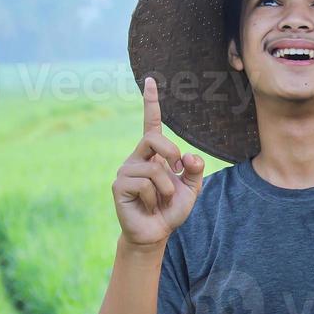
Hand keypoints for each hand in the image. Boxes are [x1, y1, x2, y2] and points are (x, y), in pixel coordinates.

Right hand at [112, 76, 204, 246]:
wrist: (156, 233)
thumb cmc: (171, 209)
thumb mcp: (191, 188)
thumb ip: (194, 169)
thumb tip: (188, 156)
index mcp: (153, 154)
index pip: (150, 123)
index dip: (151, 102)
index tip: (150, 80)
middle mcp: (137, 158)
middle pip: (154, 138)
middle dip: (172, 153)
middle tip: (177, 172)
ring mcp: (126, 170)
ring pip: (156, 169)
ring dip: (167, 189)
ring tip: (160, 201)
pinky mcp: (119, 185)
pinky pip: (145, 184)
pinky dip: (155, 198)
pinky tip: (148, 206)